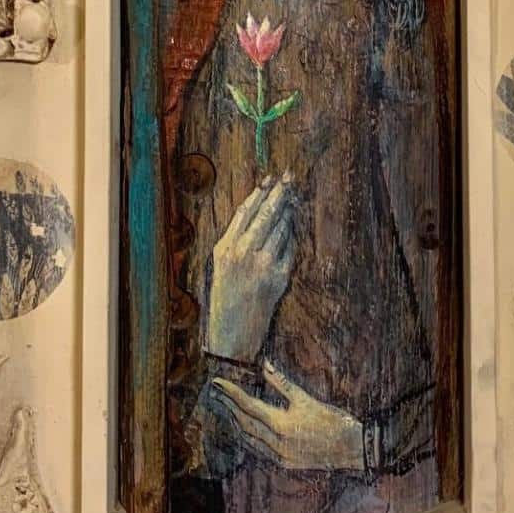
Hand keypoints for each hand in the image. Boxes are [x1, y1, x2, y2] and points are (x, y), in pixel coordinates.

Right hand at [206, 173, 295, 362]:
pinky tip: (292, 228)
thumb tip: (256, 206)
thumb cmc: (225, 296)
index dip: (259, 192)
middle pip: (266, 214)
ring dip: (288, 212)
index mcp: (224, 248)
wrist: (232, 334)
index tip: (270, 178)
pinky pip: (290, 248)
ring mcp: (263, 264)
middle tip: (290, 178)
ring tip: (292, 199)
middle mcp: (243, 253)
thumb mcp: (221, 263)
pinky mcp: (279, 277)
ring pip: (281, 228)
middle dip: (280, 193)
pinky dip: (292, 236)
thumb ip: (236, 236)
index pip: (245, 211)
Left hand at [212, 361, 363, 473]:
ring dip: (234, 422)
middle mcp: (275, 443)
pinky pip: (257, 450)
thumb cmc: (332, 420)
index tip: (217, 382)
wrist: (352, 449)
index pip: (247, 406)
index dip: (230, 392)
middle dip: (228, 406)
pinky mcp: (284, 463)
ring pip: (247, 439)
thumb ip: (281, 383)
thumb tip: (264, 364)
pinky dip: (246, 437)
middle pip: (243, 422)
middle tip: (215, 392)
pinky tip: (243, 429)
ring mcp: (279, 456)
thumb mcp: (306, 399)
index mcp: (280, 425)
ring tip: (224, 407)